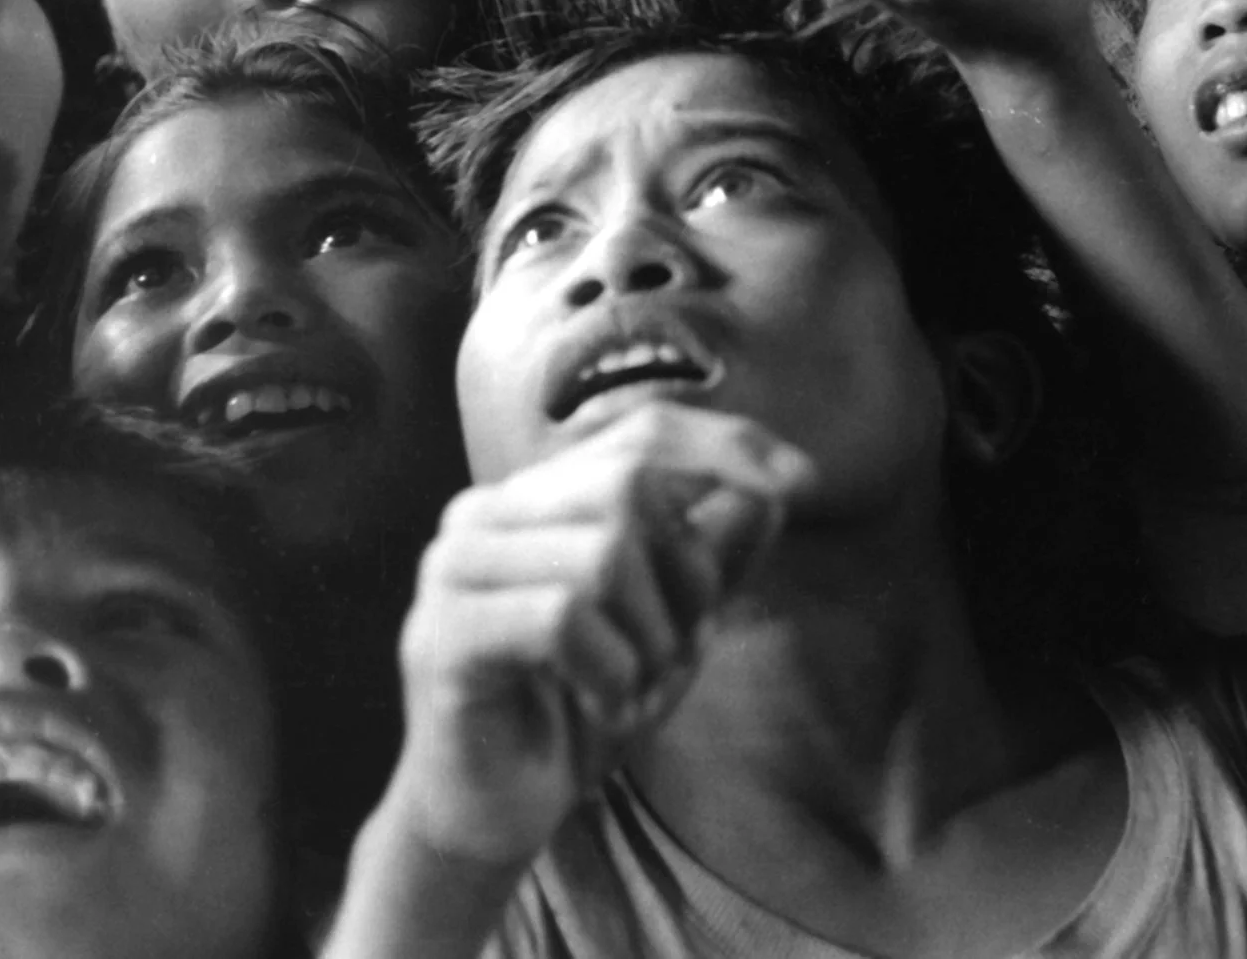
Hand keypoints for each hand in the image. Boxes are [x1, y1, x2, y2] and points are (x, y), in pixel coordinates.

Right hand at [390, 406, 813, 864]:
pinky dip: (611, 672)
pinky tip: (604, 709)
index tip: (802, 483)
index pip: (641, 432)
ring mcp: (453, 569)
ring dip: (652, 639)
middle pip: (629, 483)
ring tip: (640, 691)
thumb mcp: (671, 623)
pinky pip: (563, 617)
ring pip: (604, 553)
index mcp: (534, 495)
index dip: (727, 447)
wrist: (493, 813)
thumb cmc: (580, 708)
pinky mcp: (444, 634)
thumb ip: (716, 552)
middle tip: (685, 648)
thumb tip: (776, 482)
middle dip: (690, 572)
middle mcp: (483, 512)